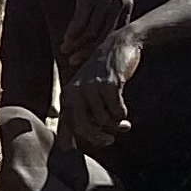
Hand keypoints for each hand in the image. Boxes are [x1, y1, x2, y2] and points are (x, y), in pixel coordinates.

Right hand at [55, 0, 134, 64]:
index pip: (115, 33)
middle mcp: (119, 2)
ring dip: (76, 44)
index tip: (87, 58)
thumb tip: (102, 33)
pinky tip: (65, 38)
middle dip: (87, 51)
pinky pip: (81, 22)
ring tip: (65, 49)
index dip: (100, 49)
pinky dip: (72, 34)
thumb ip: (110, 9)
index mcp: (126, 3)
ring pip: (91, 32)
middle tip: (73, 61)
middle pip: (103, 36)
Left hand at [57, 17, 140, 142]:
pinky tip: (124, 112)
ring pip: (103, 121)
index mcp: (67, 96)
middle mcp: (75, 92)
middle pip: (84, 128)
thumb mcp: (86, 90)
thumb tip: (70, 145)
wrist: (120, 43)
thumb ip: (81, 112)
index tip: (81, 147)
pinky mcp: (109, 85)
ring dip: (115, 125)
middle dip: (98, 139)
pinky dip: (122, 115)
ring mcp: (92, 88)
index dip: (73, 142)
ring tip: (122, 123)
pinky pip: (116, 111)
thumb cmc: (103, 73)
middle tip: (109, 141)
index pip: (67, 126)